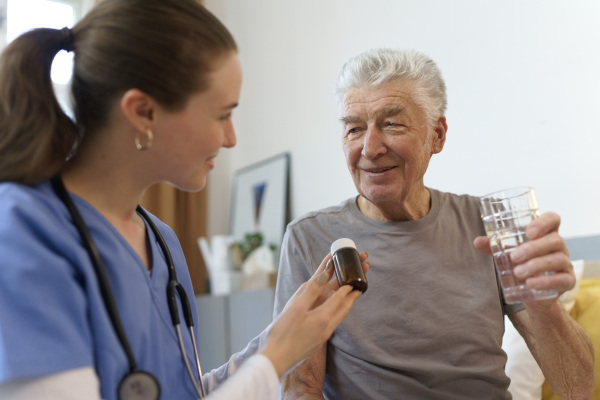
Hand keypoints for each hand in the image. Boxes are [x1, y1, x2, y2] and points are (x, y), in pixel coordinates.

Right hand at [261, 252, 368, 376]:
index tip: (355, 275)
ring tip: (352, 297)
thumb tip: (325, 275)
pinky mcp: (317, 340)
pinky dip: (338, 312)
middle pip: (345, 307)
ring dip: (347, 304)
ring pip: (340, 316)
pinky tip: (333, 313)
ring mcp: (323, 335)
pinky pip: (333, 322)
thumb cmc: (282, 334)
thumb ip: (311, 290)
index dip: (347, 285)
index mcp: (323, 317)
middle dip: (353, 295)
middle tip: (361, 284)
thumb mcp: (295, 308)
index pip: (339, 297)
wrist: (276, 360)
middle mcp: (327, 327)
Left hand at [474, 211, 574, 308]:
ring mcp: (566, 264)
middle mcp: (559, 247)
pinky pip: (562, 280)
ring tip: (517, 272)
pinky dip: (545, 281)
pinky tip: (530, 283)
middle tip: (514, 257)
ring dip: (536, 265)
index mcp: (545, 234)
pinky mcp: (567, 281)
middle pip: (555, 240)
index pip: (553, 219)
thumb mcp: (508, 254)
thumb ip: (494, 247)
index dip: (543, 222)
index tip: (528, 232)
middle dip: (534, 248)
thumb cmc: (522, 264)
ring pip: (558, 259)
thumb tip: (477, 241)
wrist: (533, 293)